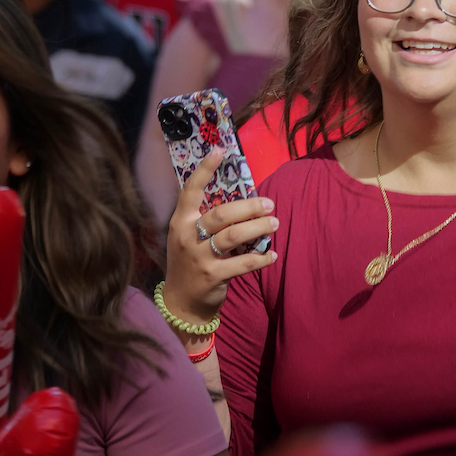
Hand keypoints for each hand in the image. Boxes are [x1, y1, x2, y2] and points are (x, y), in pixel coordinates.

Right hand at [164, 149, 277, 331]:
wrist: (181, 303)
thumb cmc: (189, 263)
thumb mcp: (187, 238)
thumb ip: (205, 221)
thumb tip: (241, 202)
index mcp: (180, 222)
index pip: (190, 191)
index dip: (204, 170)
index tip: (220, 151)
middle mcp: (187, 237)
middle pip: (221, 214)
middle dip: (248, 207)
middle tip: (269, 203)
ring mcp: (199, 257)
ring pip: (233, 237)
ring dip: (258, 228)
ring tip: (275, 223)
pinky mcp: (213, 276)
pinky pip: (243, 263)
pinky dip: (260, 258)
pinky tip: (272, 255)